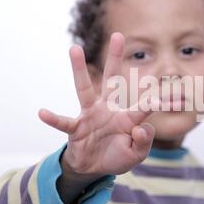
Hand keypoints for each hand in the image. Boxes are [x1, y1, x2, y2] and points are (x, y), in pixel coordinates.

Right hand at [38, 32, 158, 203]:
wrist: (94, 167)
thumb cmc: (117, 156)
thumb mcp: (136, 154)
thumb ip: (144, 142)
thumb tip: (141, 128)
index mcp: (128, 118)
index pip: (142, 108)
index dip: (151, 104)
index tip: (160, 99)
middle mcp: (109, 110)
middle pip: (112, 80)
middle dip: (115, 58)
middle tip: (118, 35)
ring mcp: (91, 116)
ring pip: (84, 90)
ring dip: (79, 70)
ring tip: (74, 48)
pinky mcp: (76, 128)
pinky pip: (64, 122)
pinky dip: (54, 118)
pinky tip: (42, 113)